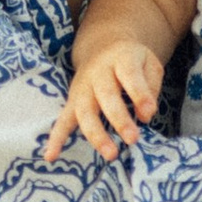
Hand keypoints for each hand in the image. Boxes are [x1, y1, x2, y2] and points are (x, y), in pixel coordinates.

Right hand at [43, 40, 166, 162]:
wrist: (102, 45)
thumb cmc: (131, 60)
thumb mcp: (149, 63)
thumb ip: (151, 86)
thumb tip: (146, 115)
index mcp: (121, 58)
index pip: (130, 76)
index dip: (139, 95)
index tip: (148, 113)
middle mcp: (98, 72)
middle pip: (106, 96)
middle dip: (119, 119)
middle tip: (133, 139)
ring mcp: (82, 87)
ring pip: (85, 111)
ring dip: (96, 135)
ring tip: (111, 155)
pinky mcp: (72, 100)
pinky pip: (62, 120)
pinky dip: (56, 138)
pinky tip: (51, 156)